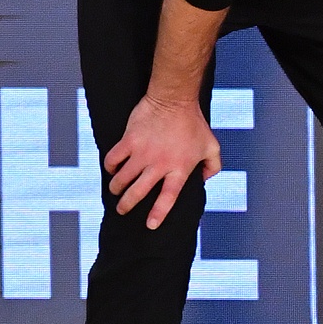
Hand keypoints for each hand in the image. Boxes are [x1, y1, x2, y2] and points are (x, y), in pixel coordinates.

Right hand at [104, 95, 221, 229]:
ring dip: (116, 188)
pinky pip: (112, 159)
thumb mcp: (211, 146)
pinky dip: (110, 167)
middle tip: (122, 210)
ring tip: (116, 190)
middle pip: (138, 193)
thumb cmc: (194, 122)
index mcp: (179, 169)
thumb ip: (212, 166)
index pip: (167, 198)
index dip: (158, 214)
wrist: (174, 98)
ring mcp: (142, 153)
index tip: (150, 225)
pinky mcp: (129, 141)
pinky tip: (111, 169)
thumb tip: (204, 179)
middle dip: (126, 205)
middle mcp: (159, 164)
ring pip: (121, 179)